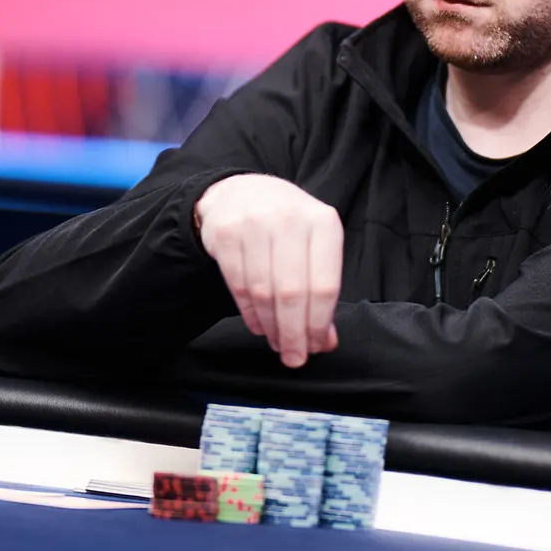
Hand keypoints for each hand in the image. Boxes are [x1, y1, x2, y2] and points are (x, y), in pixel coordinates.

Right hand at [193, 175, 341, 369]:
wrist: (242, 192)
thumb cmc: (288, 227)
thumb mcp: (314, 247)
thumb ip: (323, 291)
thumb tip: (326, 342)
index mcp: (323, 221)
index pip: (324, 285)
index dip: (318, 324)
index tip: (315, 348)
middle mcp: (289, 218)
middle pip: (293, 292)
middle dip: (294, 333)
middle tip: (294, 358)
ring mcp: (254, 222)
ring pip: (263, 291)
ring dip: (271, 326)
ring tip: (277, 343)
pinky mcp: (225, 232)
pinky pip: (238, 285)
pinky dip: (250, 313)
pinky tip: (259, 325)